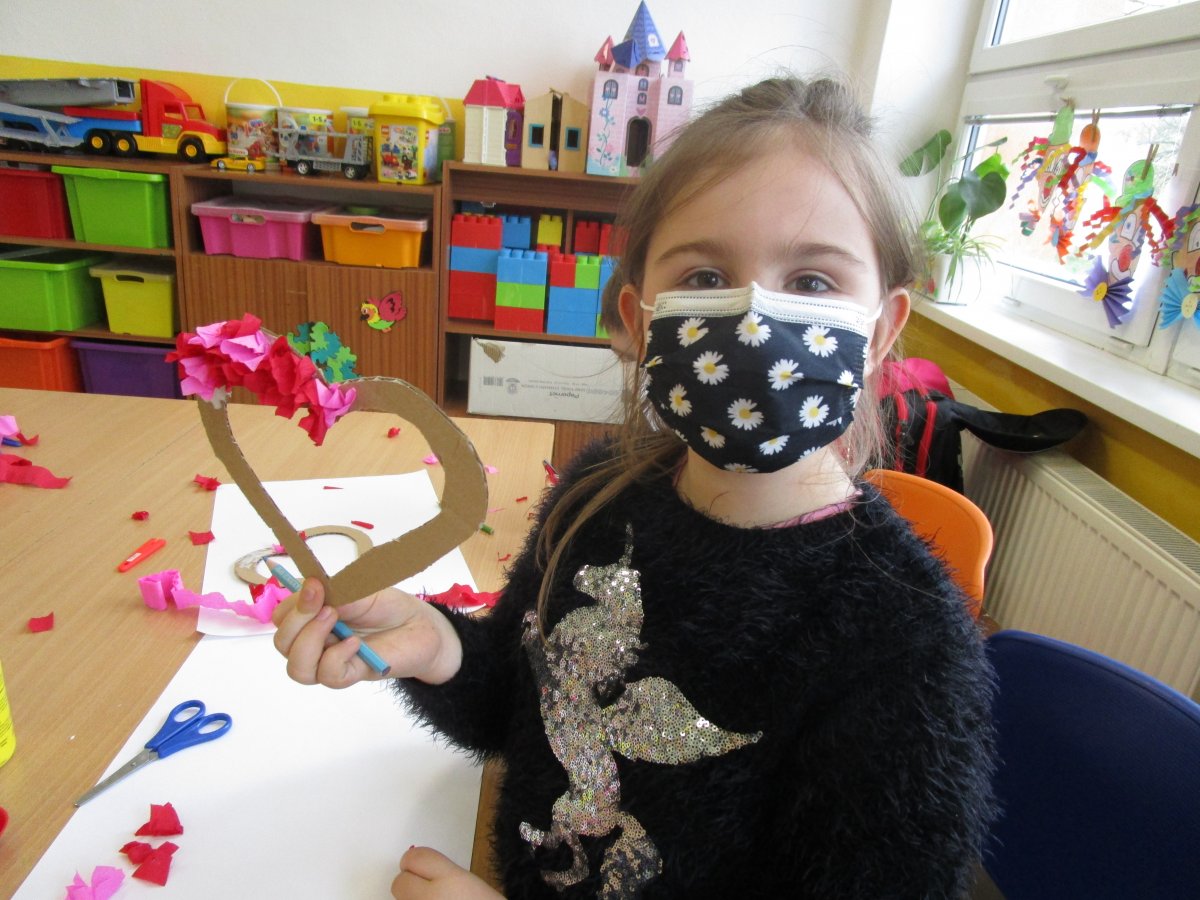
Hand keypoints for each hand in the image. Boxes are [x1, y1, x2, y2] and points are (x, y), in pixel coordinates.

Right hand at [272, 578, 461, 687]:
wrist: (423, 627)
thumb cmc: (390, 607)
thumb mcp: (361, 590)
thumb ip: (336, 592)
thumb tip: (312, 589)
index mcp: (313, 617)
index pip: (282, 617)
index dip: (291, 604)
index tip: (314, 587)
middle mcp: (317, 641)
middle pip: (283, 643)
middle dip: (297, 622)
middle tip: (325, 605)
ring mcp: (332, 660)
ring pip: (298, 668)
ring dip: (309, 642)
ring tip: (334, 620)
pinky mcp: (351, 674)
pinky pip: (328, 676)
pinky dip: (335, 658)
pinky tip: (354, 643)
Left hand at [392, 847, 503, 898]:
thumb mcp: (471, 884)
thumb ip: (443, 873)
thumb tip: (418, 870)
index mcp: (450, 879)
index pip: (412, 858)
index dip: (415, 863)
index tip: (422, 870)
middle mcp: (431, 898)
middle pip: (399, 883)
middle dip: (409, 886)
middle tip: (428, 893)